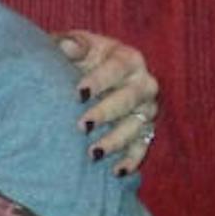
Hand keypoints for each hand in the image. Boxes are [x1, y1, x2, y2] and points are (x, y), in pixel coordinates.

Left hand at [57, 30, 158, 176]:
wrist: (85, 73)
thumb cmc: (78, 57)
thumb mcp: (74, 44)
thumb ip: (72, 44)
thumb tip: (68, 45)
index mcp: (127, 58)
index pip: (117, 68)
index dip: (99, 80)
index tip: (78, 93)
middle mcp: (143, 83)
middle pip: (130, 98)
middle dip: (106, 112)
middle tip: (81, 125)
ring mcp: (147, 108)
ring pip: (137, 125)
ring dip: (116, 141)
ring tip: (93, 153)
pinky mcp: (145, 129)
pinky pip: (143, 147)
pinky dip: (131, 160)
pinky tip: (116, 172)